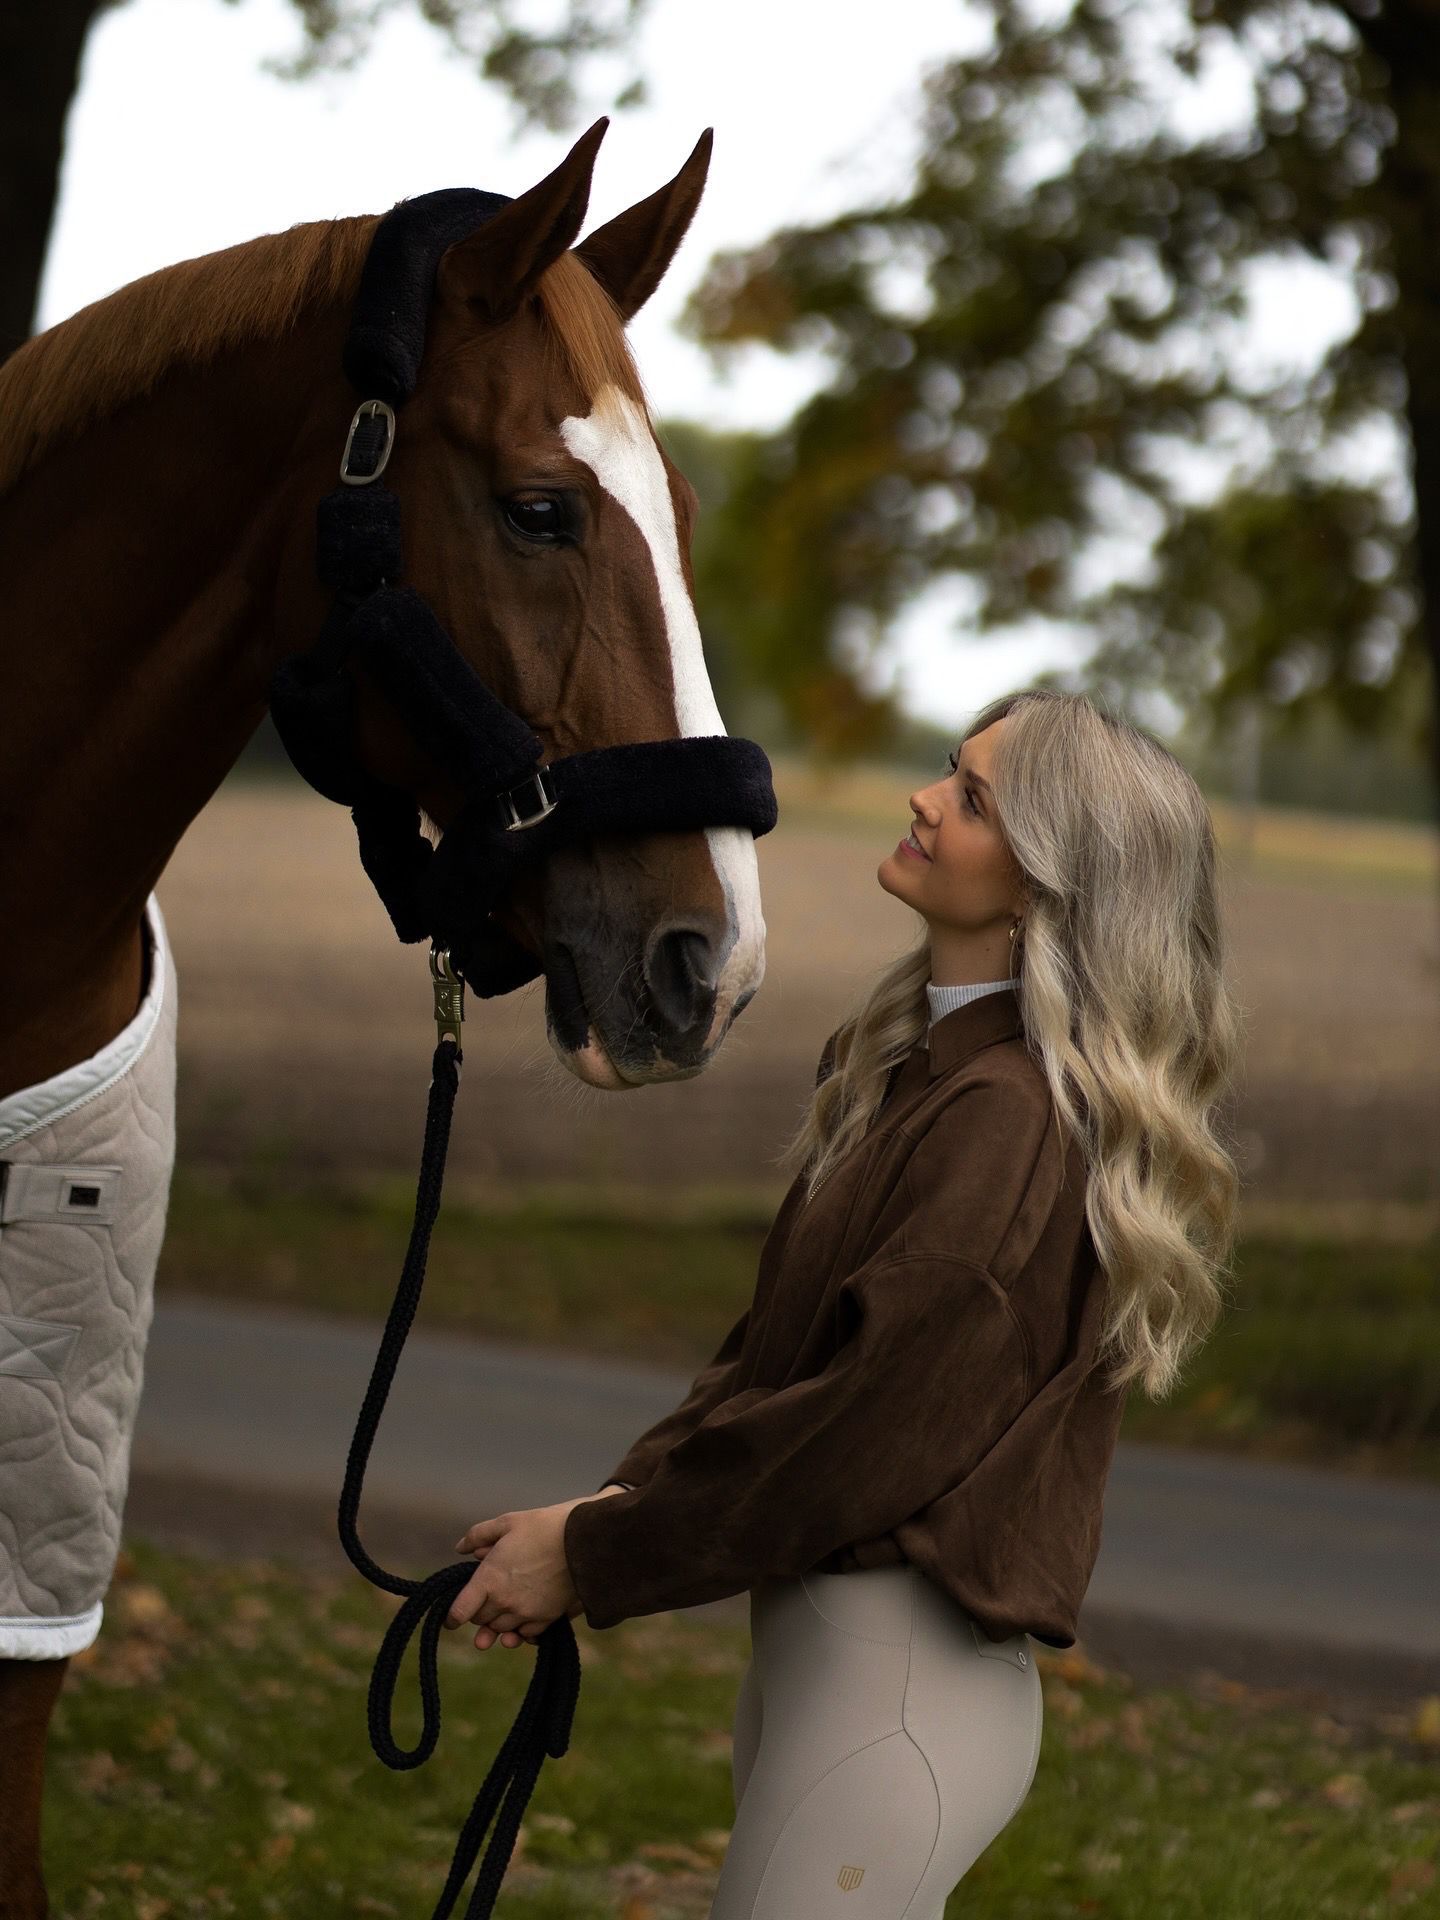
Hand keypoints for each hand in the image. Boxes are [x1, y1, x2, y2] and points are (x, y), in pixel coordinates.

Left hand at [446, 1488, 624, 1650]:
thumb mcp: (508, 1522)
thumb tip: (461, 1548)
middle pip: (480, 1620)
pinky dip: (520, 1630)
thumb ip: (479, 1535)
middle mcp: (504, 1601)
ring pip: (501, 1630)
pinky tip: (523, 1617)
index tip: (451, 1620)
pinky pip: (525, 1635)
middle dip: (479, 1613)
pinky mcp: (545, 1619)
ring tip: (503, 1609)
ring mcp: (525, 1613)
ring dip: (498, 1623)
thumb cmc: (544, 1527)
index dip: (452, 1617)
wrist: (585, 1541)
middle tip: (483, 1602)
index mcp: (489, 1578)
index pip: (460, 1611)